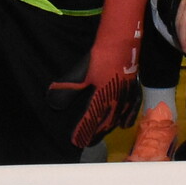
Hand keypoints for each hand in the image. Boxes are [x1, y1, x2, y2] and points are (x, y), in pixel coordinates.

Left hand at [48, 0, 147, 146]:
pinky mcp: (133, 87)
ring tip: (102, 135)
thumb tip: (52, 102)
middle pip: (105, 121)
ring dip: (109, 127)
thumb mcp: (80, 73)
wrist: (121, 41)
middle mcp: (115, 100)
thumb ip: (67, 89)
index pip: (90, 119)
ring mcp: (126, 95)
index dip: (82, 131)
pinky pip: (132, 107)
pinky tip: (125, 123)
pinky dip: (128, 117)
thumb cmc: (99, 57)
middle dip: (95, 133)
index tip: (76, 142)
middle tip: (87, 142)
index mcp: (102, 97)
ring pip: (118, 116)